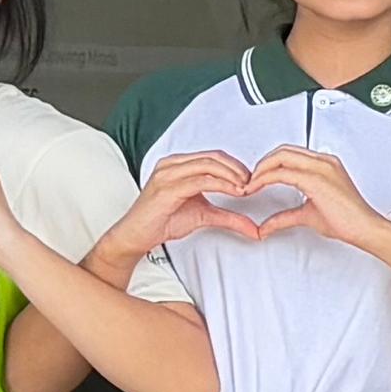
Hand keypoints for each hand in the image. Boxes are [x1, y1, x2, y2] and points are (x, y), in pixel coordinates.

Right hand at [101, 143, 261, 262]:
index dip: (237, 166)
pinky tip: (235, 193)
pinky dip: (222, 185)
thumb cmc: (163, 221)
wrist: (137, 235)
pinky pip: (200, 181)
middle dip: (238, 169)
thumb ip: (229, 218)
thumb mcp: (204, 216)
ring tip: (246, 188)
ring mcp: (168, 174)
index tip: (253, 180)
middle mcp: (172, 165)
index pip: (215, 156)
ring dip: (232, 175)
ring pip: (208, 165)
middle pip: (214, 157)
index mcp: (179, 165)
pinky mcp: (167, 188)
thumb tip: (254, 228)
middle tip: (254, 183)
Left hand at [236, 133, 390, 251]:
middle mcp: (323, 162)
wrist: (364, 228)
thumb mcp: (308, 215)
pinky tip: (257, 187)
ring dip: (260, 169)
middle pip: (282, 151)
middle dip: (261, 164)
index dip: (270, 164)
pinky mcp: (315, 178)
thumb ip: (285, 217)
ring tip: (250, 184)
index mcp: (325, 165)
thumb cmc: (347, 220)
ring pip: (280, 156)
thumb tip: (267, 225)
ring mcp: (320, 167)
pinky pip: (281, 172)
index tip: (258, 179)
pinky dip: (264, 179)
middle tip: (250, 180)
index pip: (290, 154)